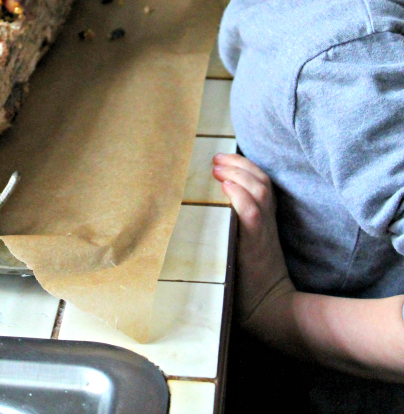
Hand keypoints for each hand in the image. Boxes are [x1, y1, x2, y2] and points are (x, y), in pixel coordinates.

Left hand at [212, 153, 294, 332]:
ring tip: (218, 167)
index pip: (260, 181)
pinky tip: (227, 187)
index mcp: (264, 218)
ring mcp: (263, 232)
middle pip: (261, 180)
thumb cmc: (248, 279)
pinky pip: (254, 215)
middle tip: (215, 158)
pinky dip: (241, 197)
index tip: (220, 157)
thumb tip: (197, 212)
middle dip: (238, 163)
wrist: (269, 309)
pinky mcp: (257, 246)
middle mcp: (266, 220)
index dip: (243, 165)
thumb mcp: (240, 244)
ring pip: (260, 191)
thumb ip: (229, 225)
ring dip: (238, 174)